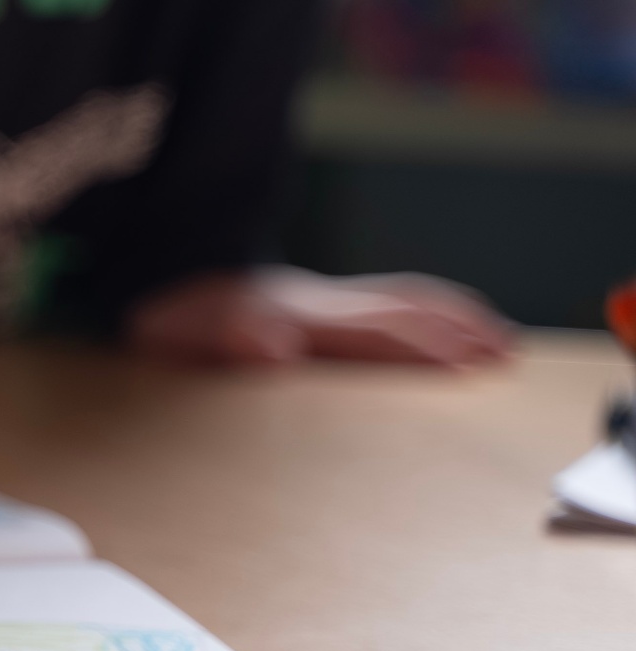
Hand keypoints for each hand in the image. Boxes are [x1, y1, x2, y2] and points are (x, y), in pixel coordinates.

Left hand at [127, 266, 515, 367]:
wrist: (150, 287)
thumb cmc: (166, 326)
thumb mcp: (175, 338)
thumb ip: (227, 338)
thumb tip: (276, 348)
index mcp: (285, 315)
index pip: (363, 330)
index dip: (412, 345)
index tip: (460, 363)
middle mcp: (310, 303)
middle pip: (392, 311)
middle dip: (448, 334)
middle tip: (500, 360)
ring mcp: (318, 300)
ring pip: (398, 300)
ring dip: (451, 319)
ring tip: (499, 346)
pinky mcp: (320, 306)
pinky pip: (386, 300)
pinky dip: (431, 310)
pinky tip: (457, 330)